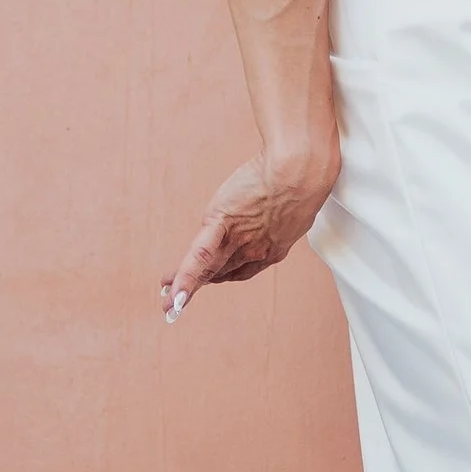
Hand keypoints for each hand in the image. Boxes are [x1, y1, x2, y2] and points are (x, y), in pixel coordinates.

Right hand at [161, 150, 336, 318]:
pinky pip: (201, 253)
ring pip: (209, 268)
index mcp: (272, 245)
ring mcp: (239, 238)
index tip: (210, 281)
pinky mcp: (223, 222)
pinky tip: (172, 288)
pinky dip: (186, 274)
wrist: (300, 170)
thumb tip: (275, 205)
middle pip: (222, 271)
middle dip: (200, 285)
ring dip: (187, 286)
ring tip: (168, 299)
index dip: (224, 276)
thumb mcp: (297, 203)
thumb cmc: (302, 175)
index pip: (242, 267)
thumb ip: (281, 213)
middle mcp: (254, 248)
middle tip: (178, 301)